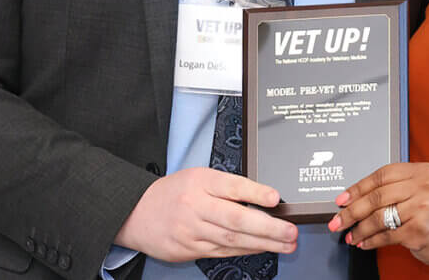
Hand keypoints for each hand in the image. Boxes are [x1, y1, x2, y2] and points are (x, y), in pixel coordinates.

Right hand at [115, 167, 297, 261]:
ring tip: (286, 243)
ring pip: (232, 240)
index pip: (232, 186)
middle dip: (267, 227)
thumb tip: (263, 197)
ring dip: (263, 243)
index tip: (275, 198)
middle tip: (290, 230)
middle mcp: (196, 206)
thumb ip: (227, 186)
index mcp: (200, 181)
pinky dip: (245, 251)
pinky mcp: (189, 249)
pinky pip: (222, 251)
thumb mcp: (199, 177)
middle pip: (235, 219)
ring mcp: (192, 231)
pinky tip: (262, 249)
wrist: (137, 213)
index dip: (255, 192)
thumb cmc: (175, 192)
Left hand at [327, 162, 428, 269]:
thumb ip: (396, 188)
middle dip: (352, 210)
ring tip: (350, 235)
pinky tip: (364, 243)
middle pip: (377, 196)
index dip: (358, 187)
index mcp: (421, 170)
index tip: (342, 198)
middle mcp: (422, 186)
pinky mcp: (418, 230)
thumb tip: (357, 197)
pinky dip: (371, 241)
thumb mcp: (422, 190)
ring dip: (359, 229)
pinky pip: (387, 235)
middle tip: (337, 220)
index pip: (381, 175)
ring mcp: (421, 207)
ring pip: (379, 217)